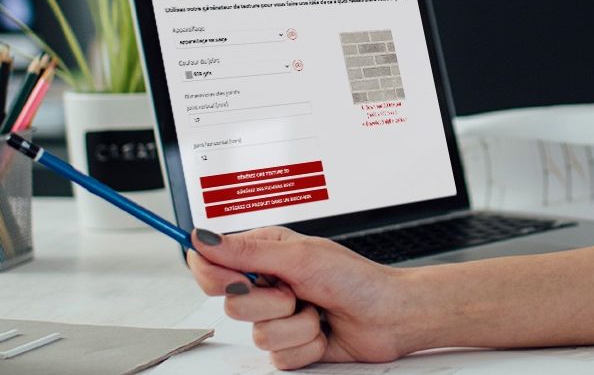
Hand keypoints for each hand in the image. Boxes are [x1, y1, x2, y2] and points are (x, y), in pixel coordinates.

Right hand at [188, 226, 419, 369]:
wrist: (390, 315)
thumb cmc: (356, 278)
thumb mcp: (299, 257)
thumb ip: (247, 251)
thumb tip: (203, 237)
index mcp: (266, 253)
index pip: (214, 263)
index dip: (216, 275)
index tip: (243, 279)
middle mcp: (269, 284)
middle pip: (233, 304)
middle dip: (271, 303)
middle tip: (297, 291)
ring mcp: (280, 317)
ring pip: (258, 334)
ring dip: (295, 325)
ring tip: (317, 309)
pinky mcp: (291, 345)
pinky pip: (278, 356)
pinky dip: (305, 346)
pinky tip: (323, 331)